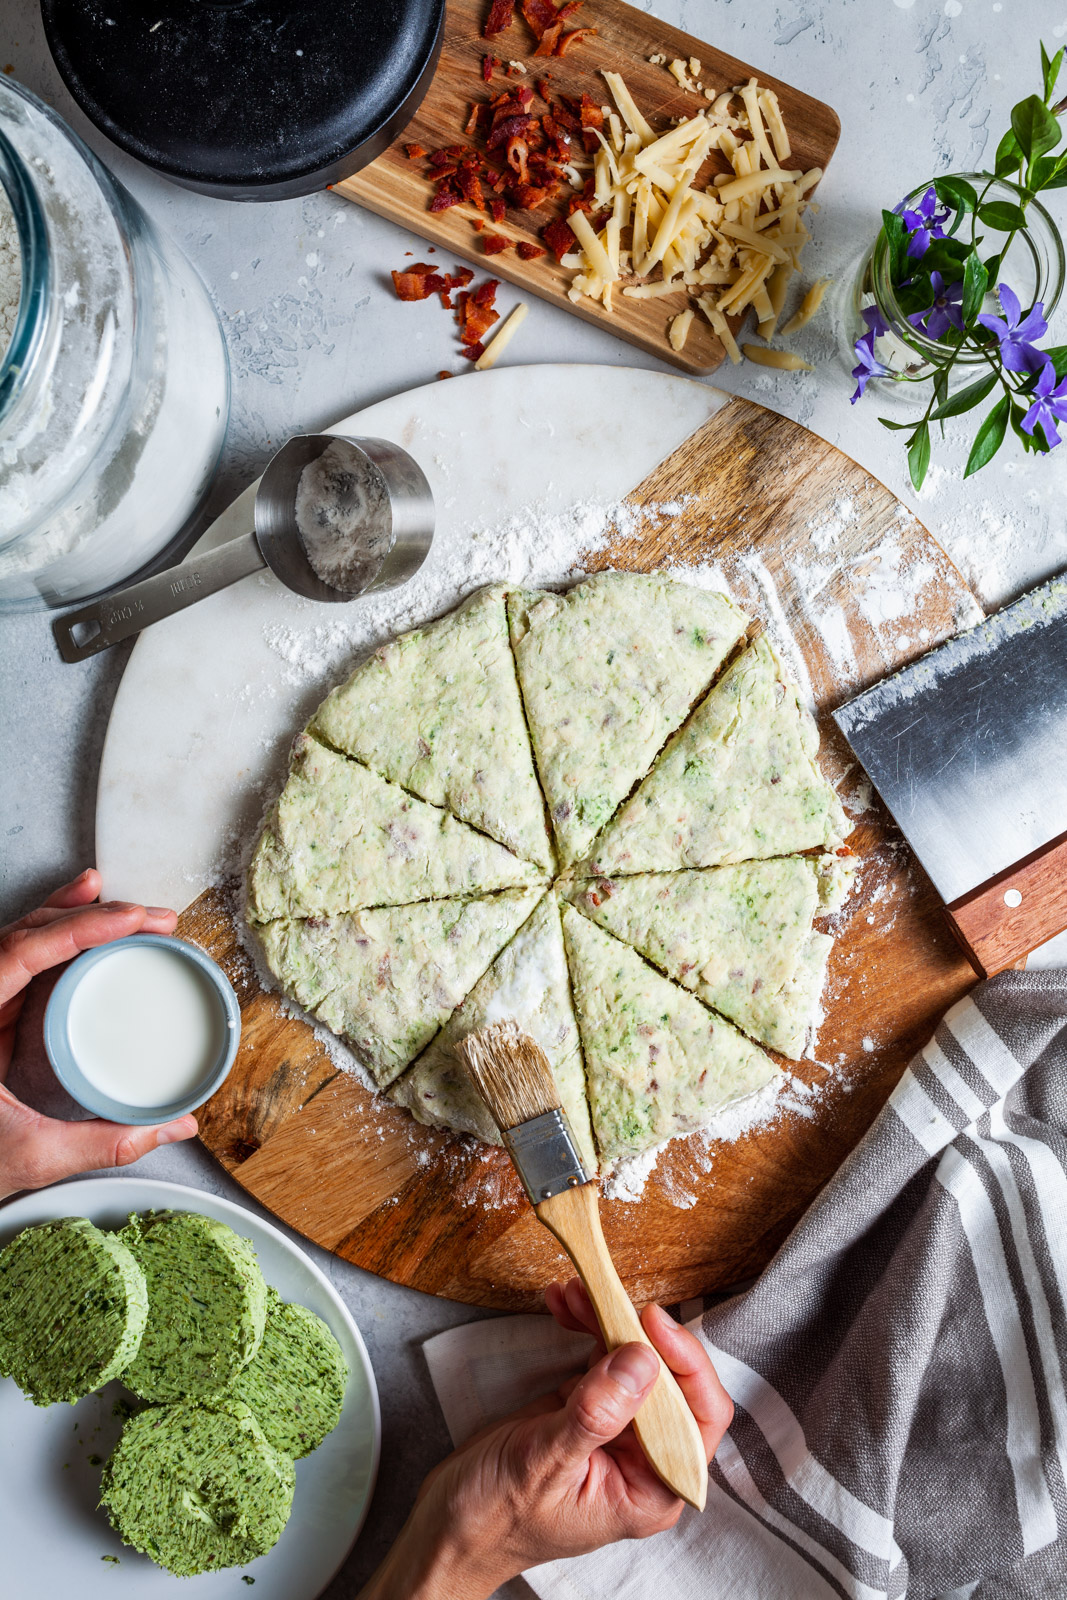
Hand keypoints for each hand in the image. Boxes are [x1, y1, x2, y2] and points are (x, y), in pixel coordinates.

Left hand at [0, 870, 197, 1199]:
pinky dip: (58, 940)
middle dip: (89, 917)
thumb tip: (169, 1126)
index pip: (16, 955)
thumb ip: (101, 1143)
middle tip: (145, 917)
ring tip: (125, 909)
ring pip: (22, 942)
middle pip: (24, 937)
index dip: (75, 929)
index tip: (126, 919)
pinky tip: (87, 924)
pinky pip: (23, 964)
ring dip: (74, 917)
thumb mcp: (30, 1155)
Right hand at [359, 1278, 732, 1599]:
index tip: (651, 1322)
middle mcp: (644, 1457)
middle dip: (634, 1331)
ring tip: (573, 1293)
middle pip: (667, 1378)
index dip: (686, 1366)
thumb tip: (642, 1361)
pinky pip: (602, 1356)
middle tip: (599, 1295)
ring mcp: (618, 1428)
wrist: (451, 1523)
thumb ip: (595, 1414)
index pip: (700, 1419)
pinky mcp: (590, 1406)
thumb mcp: (543, 1464)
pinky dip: (586, 1326)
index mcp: (651, 1488)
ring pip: (633, 1359)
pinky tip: (564, 1306)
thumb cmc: (496, 1518)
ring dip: (605, 1319)